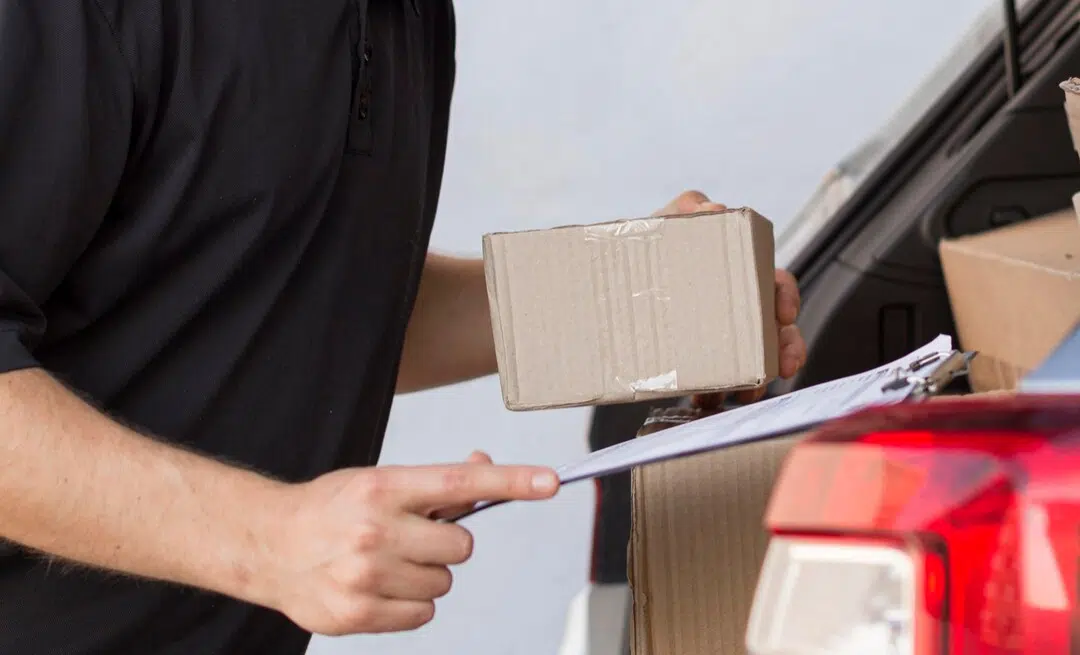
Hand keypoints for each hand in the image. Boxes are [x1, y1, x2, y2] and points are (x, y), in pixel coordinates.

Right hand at [261, 462, 559, 635]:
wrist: (269, 545)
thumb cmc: (331, 509)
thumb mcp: (378, 481)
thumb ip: (433, 483)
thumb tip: (485, 465)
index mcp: (383, 488)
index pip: (459, 483)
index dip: (510, 481)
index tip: (549, 481)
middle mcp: (375, 530)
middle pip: (461, 546)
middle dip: (445, 544)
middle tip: (411, 538)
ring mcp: (365, 575)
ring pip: (443, 582)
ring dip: (425, 574)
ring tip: (387, 562)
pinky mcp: (358, 614)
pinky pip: (423, 613)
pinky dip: (409, 603)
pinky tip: (379, 588)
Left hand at [652, 191, 807, 405]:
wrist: (599, 293)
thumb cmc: (636, 251)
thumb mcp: (658, 225)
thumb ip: (683, 211)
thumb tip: (712, 208)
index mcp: (735, 272)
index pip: (774, 281)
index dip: (785, 296)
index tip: (784, 314)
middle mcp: (737, 301)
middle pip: (772, 328)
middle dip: (785, 344)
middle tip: (783, 363)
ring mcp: (722, 331)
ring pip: (757, 355)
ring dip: (760, 375)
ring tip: (749, 393)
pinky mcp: (703, 357)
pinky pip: (723, 377)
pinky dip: (719, 390)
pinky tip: (707, 401)